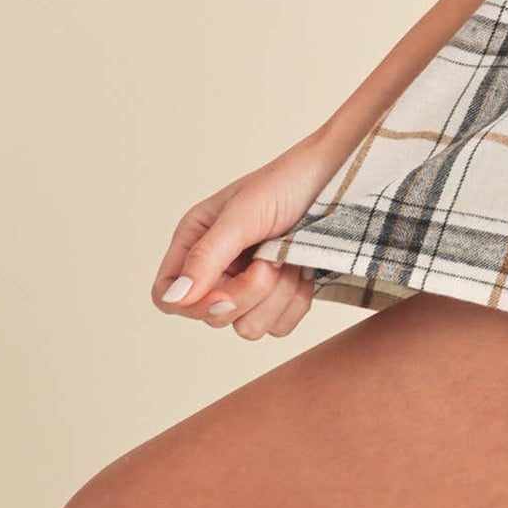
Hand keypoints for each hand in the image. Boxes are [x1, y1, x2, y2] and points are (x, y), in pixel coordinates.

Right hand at [151, 135, 342, 341]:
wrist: (339, 180)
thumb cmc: (287, 183)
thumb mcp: (243, 216)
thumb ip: (206, 256)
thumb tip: (174, 298)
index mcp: (195, 242)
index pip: (168, 296)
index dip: (193, 306)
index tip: (225, 294)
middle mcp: (217, 267)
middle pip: (213, 318)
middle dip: (248, 293)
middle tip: (269, 260)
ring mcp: (249, 285)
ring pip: (249, 328)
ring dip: (277, 295)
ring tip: (288, 259)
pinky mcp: (280, 297)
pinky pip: (280, 327)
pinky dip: (296, 301)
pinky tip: (303, 271)